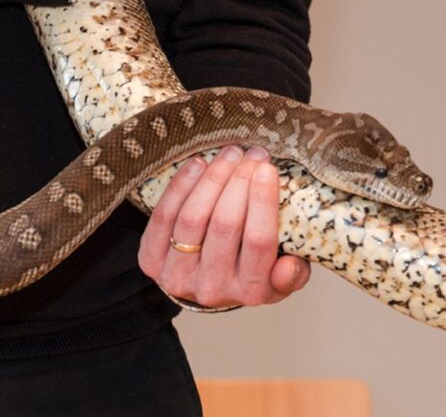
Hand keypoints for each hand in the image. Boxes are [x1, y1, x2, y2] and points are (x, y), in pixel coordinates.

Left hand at [138, 145, 309, 307]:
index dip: (262, 201)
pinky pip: (164, 216)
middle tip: (251, 155)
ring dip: (213, 178)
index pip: (259, 241)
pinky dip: (181, 185)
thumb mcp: (282, 278)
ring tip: (230, 154)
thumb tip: (289, 265)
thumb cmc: (252, 271)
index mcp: (252, 290)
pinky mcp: (151, 261)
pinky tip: (199, 164)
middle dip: (239, 181)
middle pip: (225, 224)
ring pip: (193, 217)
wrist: (210, 285)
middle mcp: (213, 288)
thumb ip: (293, 274)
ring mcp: (178, 275)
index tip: (267, 169)